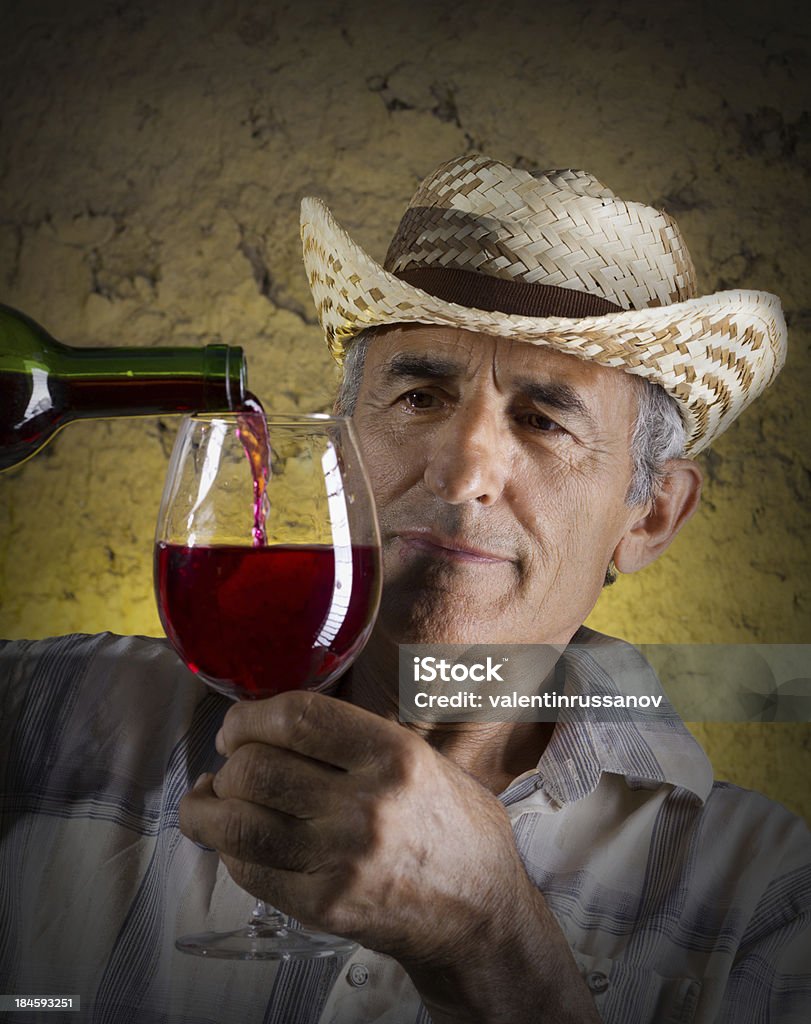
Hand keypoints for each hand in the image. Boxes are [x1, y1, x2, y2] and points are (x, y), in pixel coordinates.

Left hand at [179, 690, 599, 1022]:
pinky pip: (250, 870)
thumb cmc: (456, 828)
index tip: (238, 725)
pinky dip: (230, 850)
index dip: (251, 716)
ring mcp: (342, 860)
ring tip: (207, 801)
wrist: (482, 914)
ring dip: (208, 808)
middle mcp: (367, 804)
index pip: (298, 717)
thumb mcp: (428, 760)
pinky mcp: (323, 905)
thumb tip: (283, 717)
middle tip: (229, 762)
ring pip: (239, 822)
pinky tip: (235, 840)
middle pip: (256, 768)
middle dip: (229, 761)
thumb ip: (362, 736)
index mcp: (394, 756)